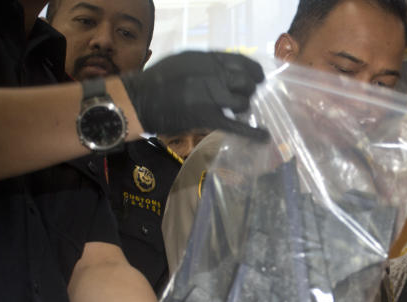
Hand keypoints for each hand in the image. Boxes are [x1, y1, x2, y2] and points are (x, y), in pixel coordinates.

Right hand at [121, 51, 266, 138]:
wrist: (141, 99)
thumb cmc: (160, 79)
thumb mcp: (185, 60)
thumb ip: (207, 63)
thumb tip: (229, 69)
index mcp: (207, 59)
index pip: (241, 61)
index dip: (254, 70)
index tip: (258, 77)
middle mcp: (213, 75)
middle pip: (246, 82)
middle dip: (249, 89)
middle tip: (244, 95)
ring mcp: (211, 97)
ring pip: (243, 102)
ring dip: (243, 107)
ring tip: (237, 110)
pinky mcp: (208, 119)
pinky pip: (237, 127)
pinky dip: (253, 134)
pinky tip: (265, 137)